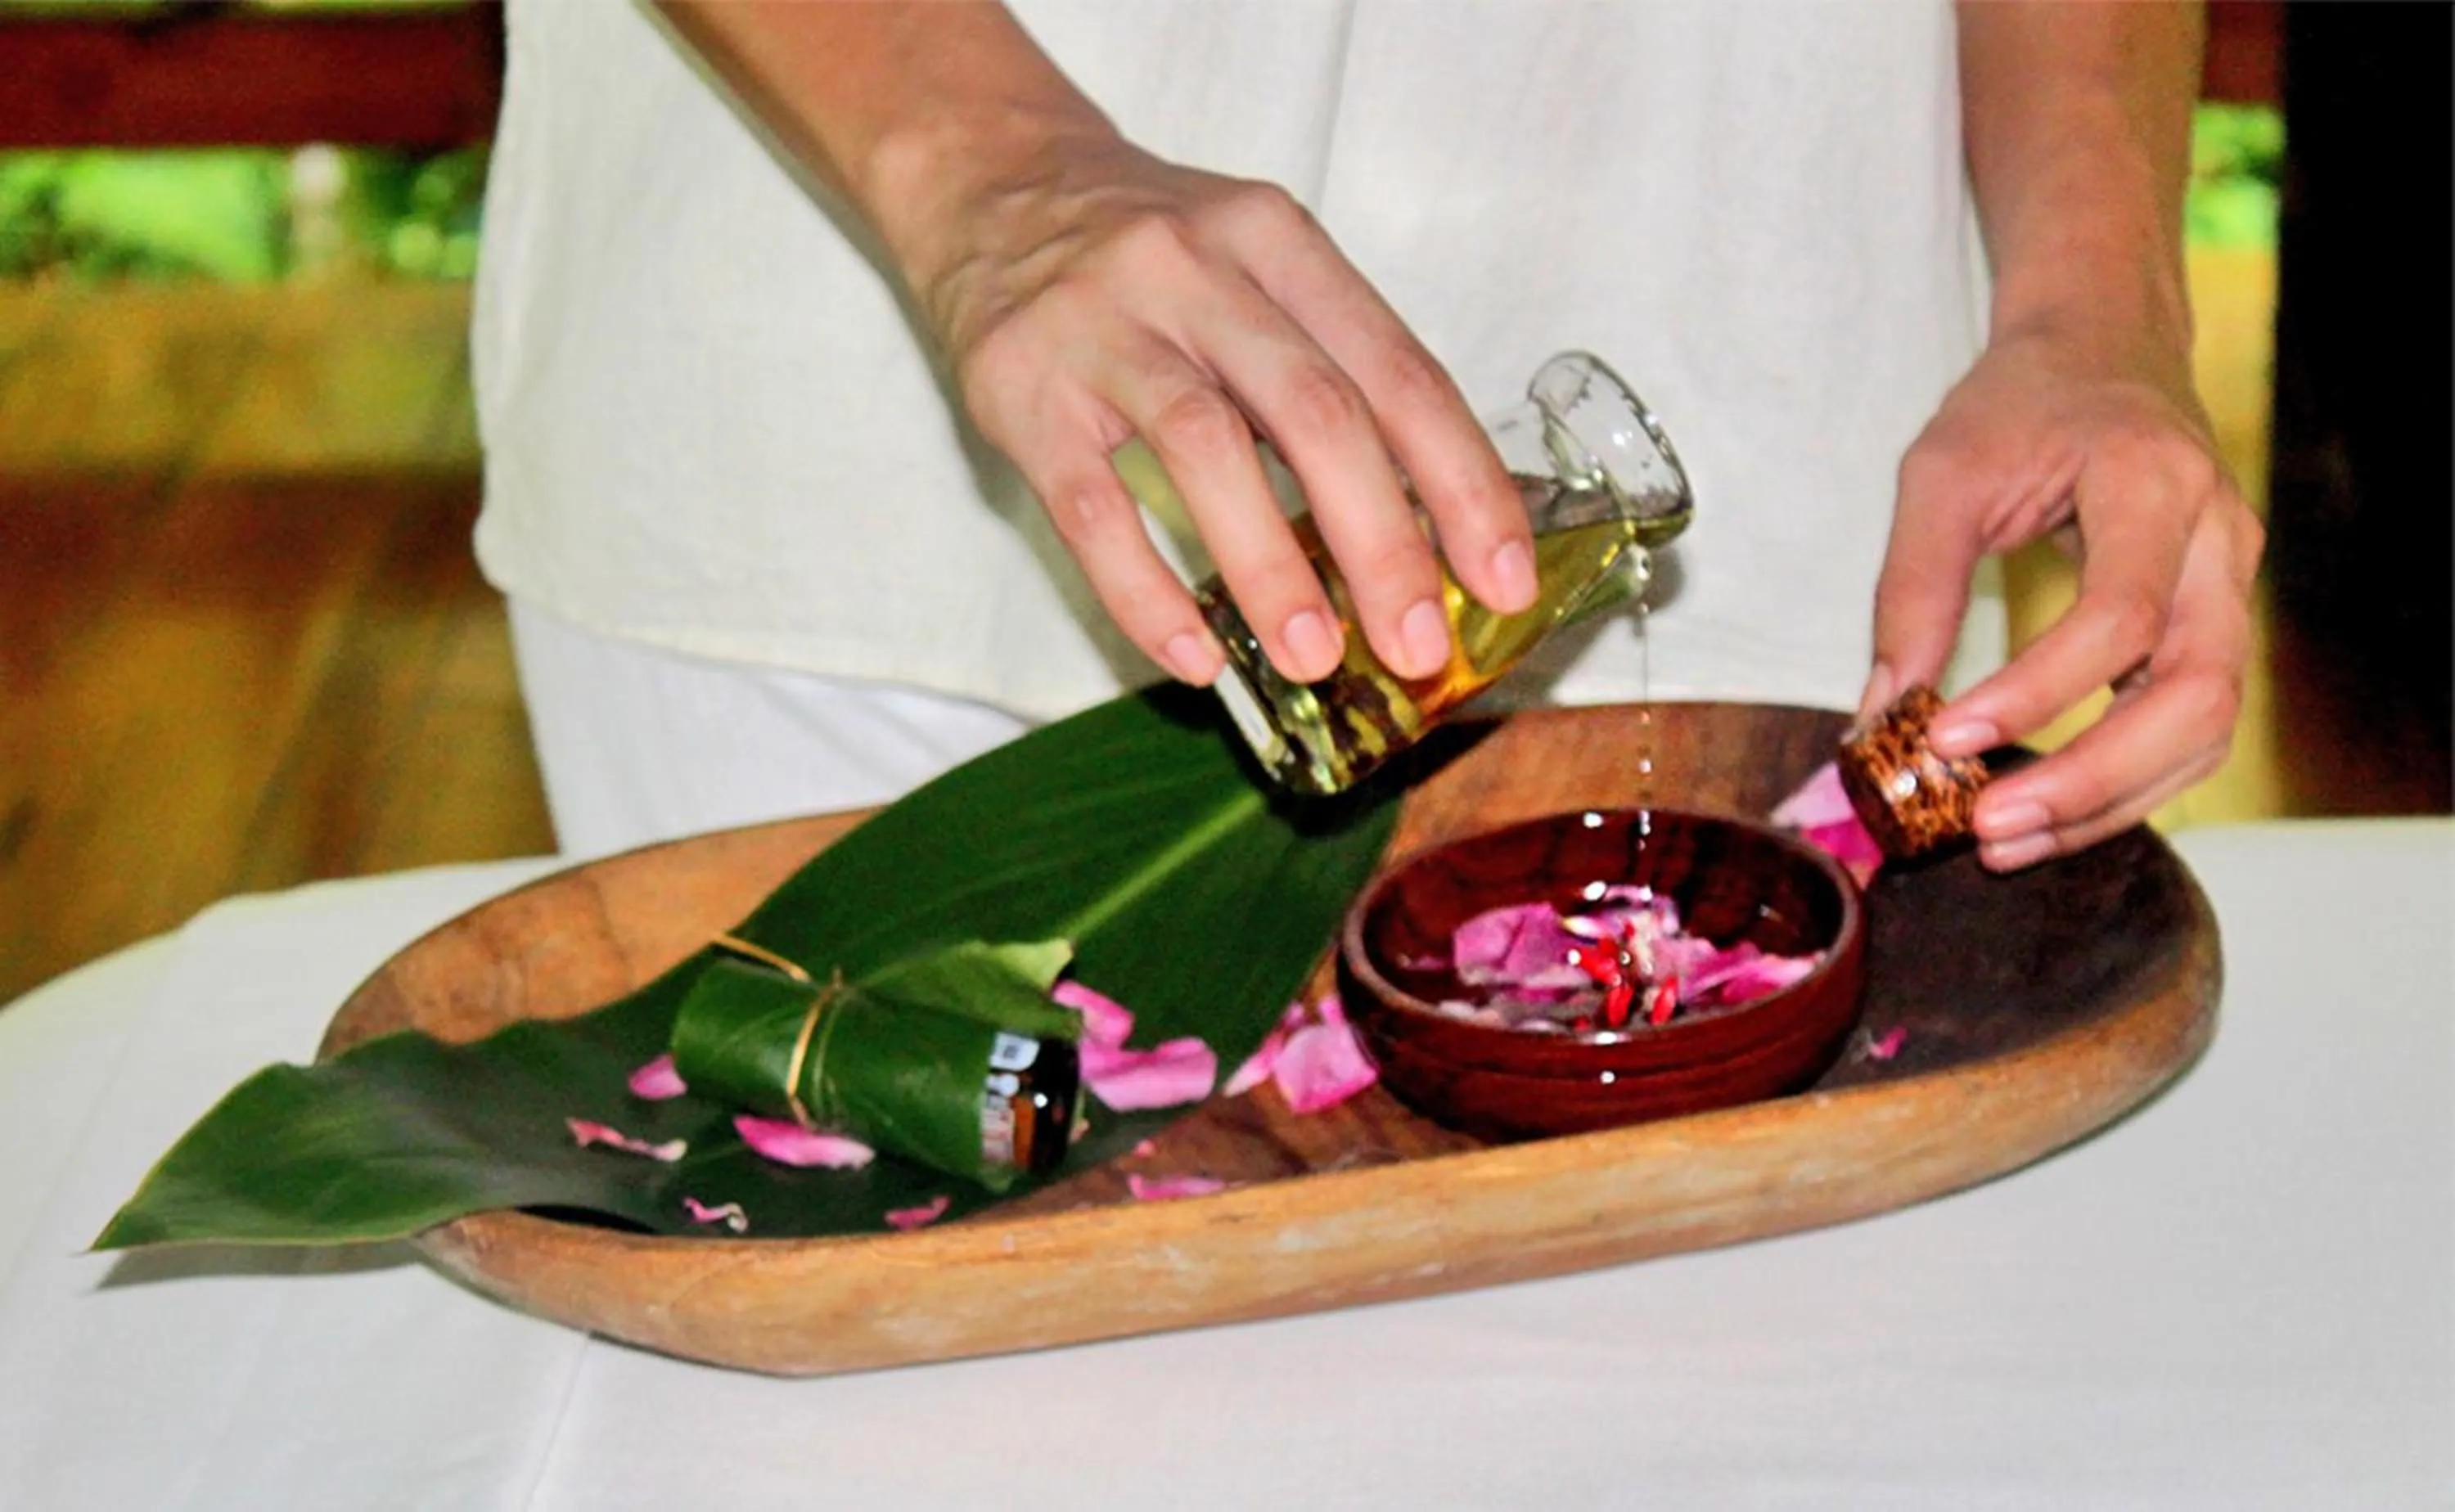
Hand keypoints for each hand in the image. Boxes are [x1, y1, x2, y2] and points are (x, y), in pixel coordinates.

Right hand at [902, 129, 1538, 686]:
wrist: (991, 180)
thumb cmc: (1152, 255)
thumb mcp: (1256, 268)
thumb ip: (1331, 368)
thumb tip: (1426, 531)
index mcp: (1279, 242)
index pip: (1397, 370)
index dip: (1461, 483)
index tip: (1503, 579)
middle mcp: (1196, 269)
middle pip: (1316, 411)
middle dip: (1383, 543)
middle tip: (1418, 645)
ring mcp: (1102, 326)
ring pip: (1206, 448)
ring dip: (1271, 568)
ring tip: (1315, 659)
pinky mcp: (1022, 389)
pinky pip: (1091, 507)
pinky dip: (1146, 591)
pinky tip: (1193, 656)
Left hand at [1864, 324, 2264, 870]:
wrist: (2103, 347)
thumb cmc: (2021, 401)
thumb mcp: (1941, 473)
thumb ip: (1912, 589)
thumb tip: (1878, 717)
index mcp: (2155, 483)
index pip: (2119, 617)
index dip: (2035, 693)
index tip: (1944, 738)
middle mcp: (2220, 540)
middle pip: (2196, 693)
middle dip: (2093, 778)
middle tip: (1988, 829)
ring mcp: (2234, 586)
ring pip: (2208, 729)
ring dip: (2111, 802)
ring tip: (2005, 843)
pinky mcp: (2218, 623)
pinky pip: (2194, 729)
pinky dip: (2125, 784)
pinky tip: (2047, 815)